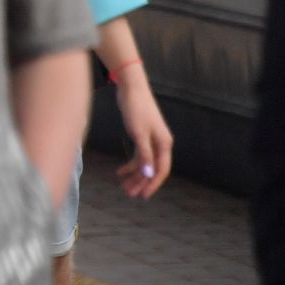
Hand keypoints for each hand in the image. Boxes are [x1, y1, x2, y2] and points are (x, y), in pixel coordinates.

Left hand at [114, 70, 173, 197]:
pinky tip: (120, 171)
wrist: (131, 88)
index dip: (152, 184)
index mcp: (164, 144)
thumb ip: (144, 155)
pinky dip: (130, 164)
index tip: (143, 195)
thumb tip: (149, 174)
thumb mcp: (139, 134)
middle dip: (141, 182)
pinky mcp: (141, 135)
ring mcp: (151, 139)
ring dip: (134, 175)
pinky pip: (138, 154)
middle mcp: (160, 143)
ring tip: (123, 186)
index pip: (161, 170)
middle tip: (129, 194)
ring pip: (144, 163)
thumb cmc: (136, 109)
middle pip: (152, 168)